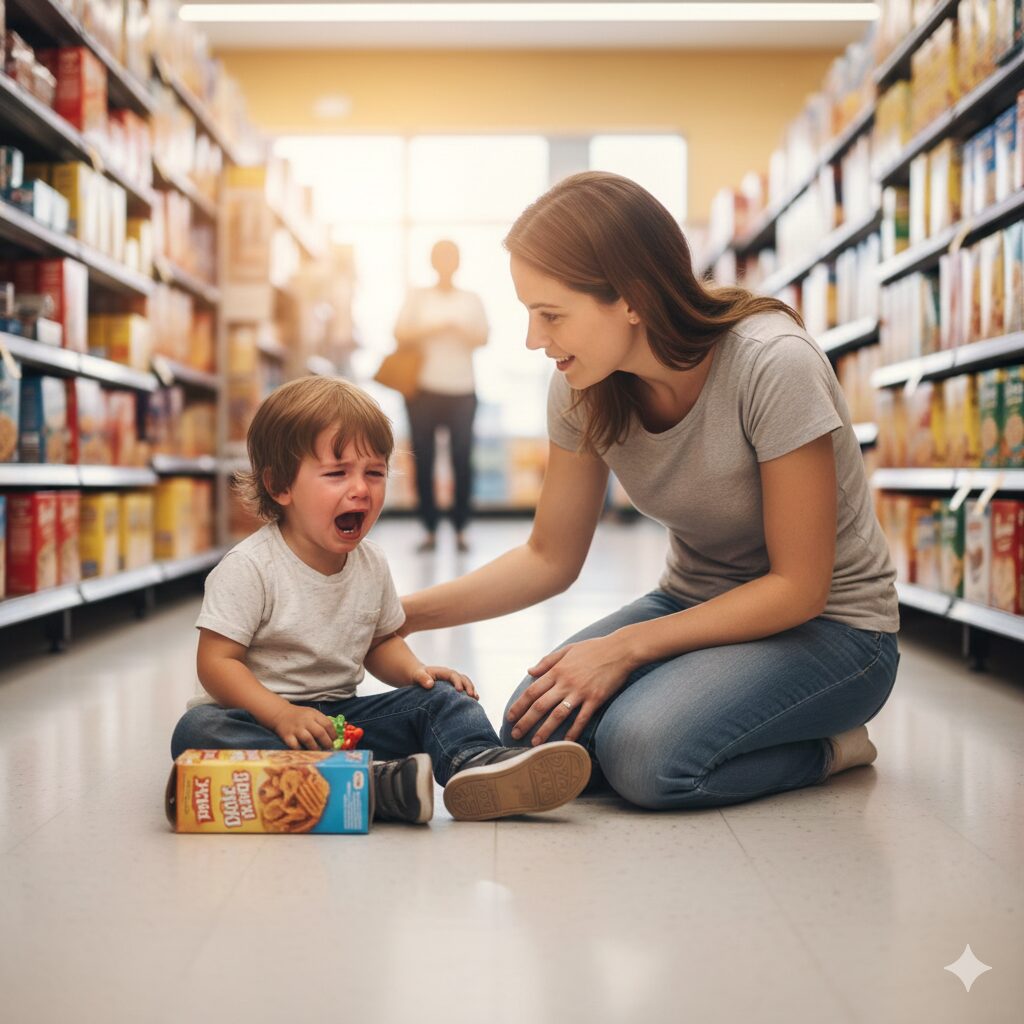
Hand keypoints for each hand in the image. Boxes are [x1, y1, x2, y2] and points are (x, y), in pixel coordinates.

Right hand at [267, 703, 337, 750]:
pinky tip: (306, 752)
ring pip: (308, 740)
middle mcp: (305, 721)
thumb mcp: (312, 713)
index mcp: (313, 714)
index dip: (333, 734)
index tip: (334, 740)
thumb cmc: (300, 716)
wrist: (280, 714)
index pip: (327, 724)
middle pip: (320, 732)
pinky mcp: (287, 736)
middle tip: (329, 748)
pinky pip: (295, 746)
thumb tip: (334, 736)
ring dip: (316, 748)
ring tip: (319, 751)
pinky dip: (301, 750)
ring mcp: (296, 729)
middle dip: (327, 743)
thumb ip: (322, 722)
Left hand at [412, 664, 478, 699]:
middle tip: (471, 696)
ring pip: (467, 684)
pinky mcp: (455, 688)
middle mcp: (452, 676)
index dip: (457, 682)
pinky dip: (470, 695)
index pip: (453, 675)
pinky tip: (474, 702)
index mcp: (444, 672)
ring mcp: (455, 681)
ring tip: (476, 699)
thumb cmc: (418, 676)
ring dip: (472, 690)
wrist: (420, 677)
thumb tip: (430, 685)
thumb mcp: (418, 675)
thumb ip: (423, 678)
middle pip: (463, 679)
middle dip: (468, 686)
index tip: (459, 690)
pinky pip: (465, 690)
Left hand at [506, 634, 637, 744]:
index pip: (532, 691)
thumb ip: (547, 661)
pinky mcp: (596, 698)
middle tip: (515, 734)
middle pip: (541, 705)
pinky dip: (573, 731)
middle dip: (526, 721)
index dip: (519, 705)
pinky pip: (582, 718)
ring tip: (535, 744)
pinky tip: (566, 742)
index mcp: (557, 670)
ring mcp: (581, 691)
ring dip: (545, 730)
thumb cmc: (594, 648)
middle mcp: (566, 682)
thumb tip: (529, 671)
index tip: (510, 717)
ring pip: (558, 714)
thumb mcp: (568, 649)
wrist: (620, 649)